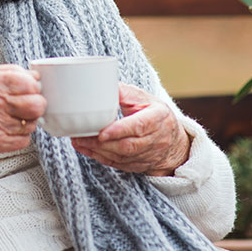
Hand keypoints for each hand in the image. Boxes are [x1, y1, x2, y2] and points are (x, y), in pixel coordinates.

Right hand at [0, 64, 45, 156]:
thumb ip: (10, 71)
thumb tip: (35, 77)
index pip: (30, 84)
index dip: (34, 87)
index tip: (30, 90)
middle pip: (36, 105)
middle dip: (36, 105)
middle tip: (27, 105)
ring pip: (31, 124)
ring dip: (26, 121)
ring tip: (12, 117)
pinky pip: (24, 140)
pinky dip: (19, 135)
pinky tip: (7, 129)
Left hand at [71, 83, 190, 175]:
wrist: (172, 139)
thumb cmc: (153, 113)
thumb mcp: (144, 98)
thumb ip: (123, 92)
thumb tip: (101, 85)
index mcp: (158, 117)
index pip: (139, 126)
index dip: (120, 130)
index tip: (102, 132)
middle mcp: (156, 139)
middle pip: (128, 145)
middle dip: (102, 143)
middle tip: (81, 136)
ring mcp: (148, 154)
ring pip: (122, 157)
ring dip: (98, 151)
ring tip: (79, 141)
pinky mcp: (138, 165)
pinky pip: (118, 164)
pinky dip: (100, 158)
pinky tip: (86, 149)